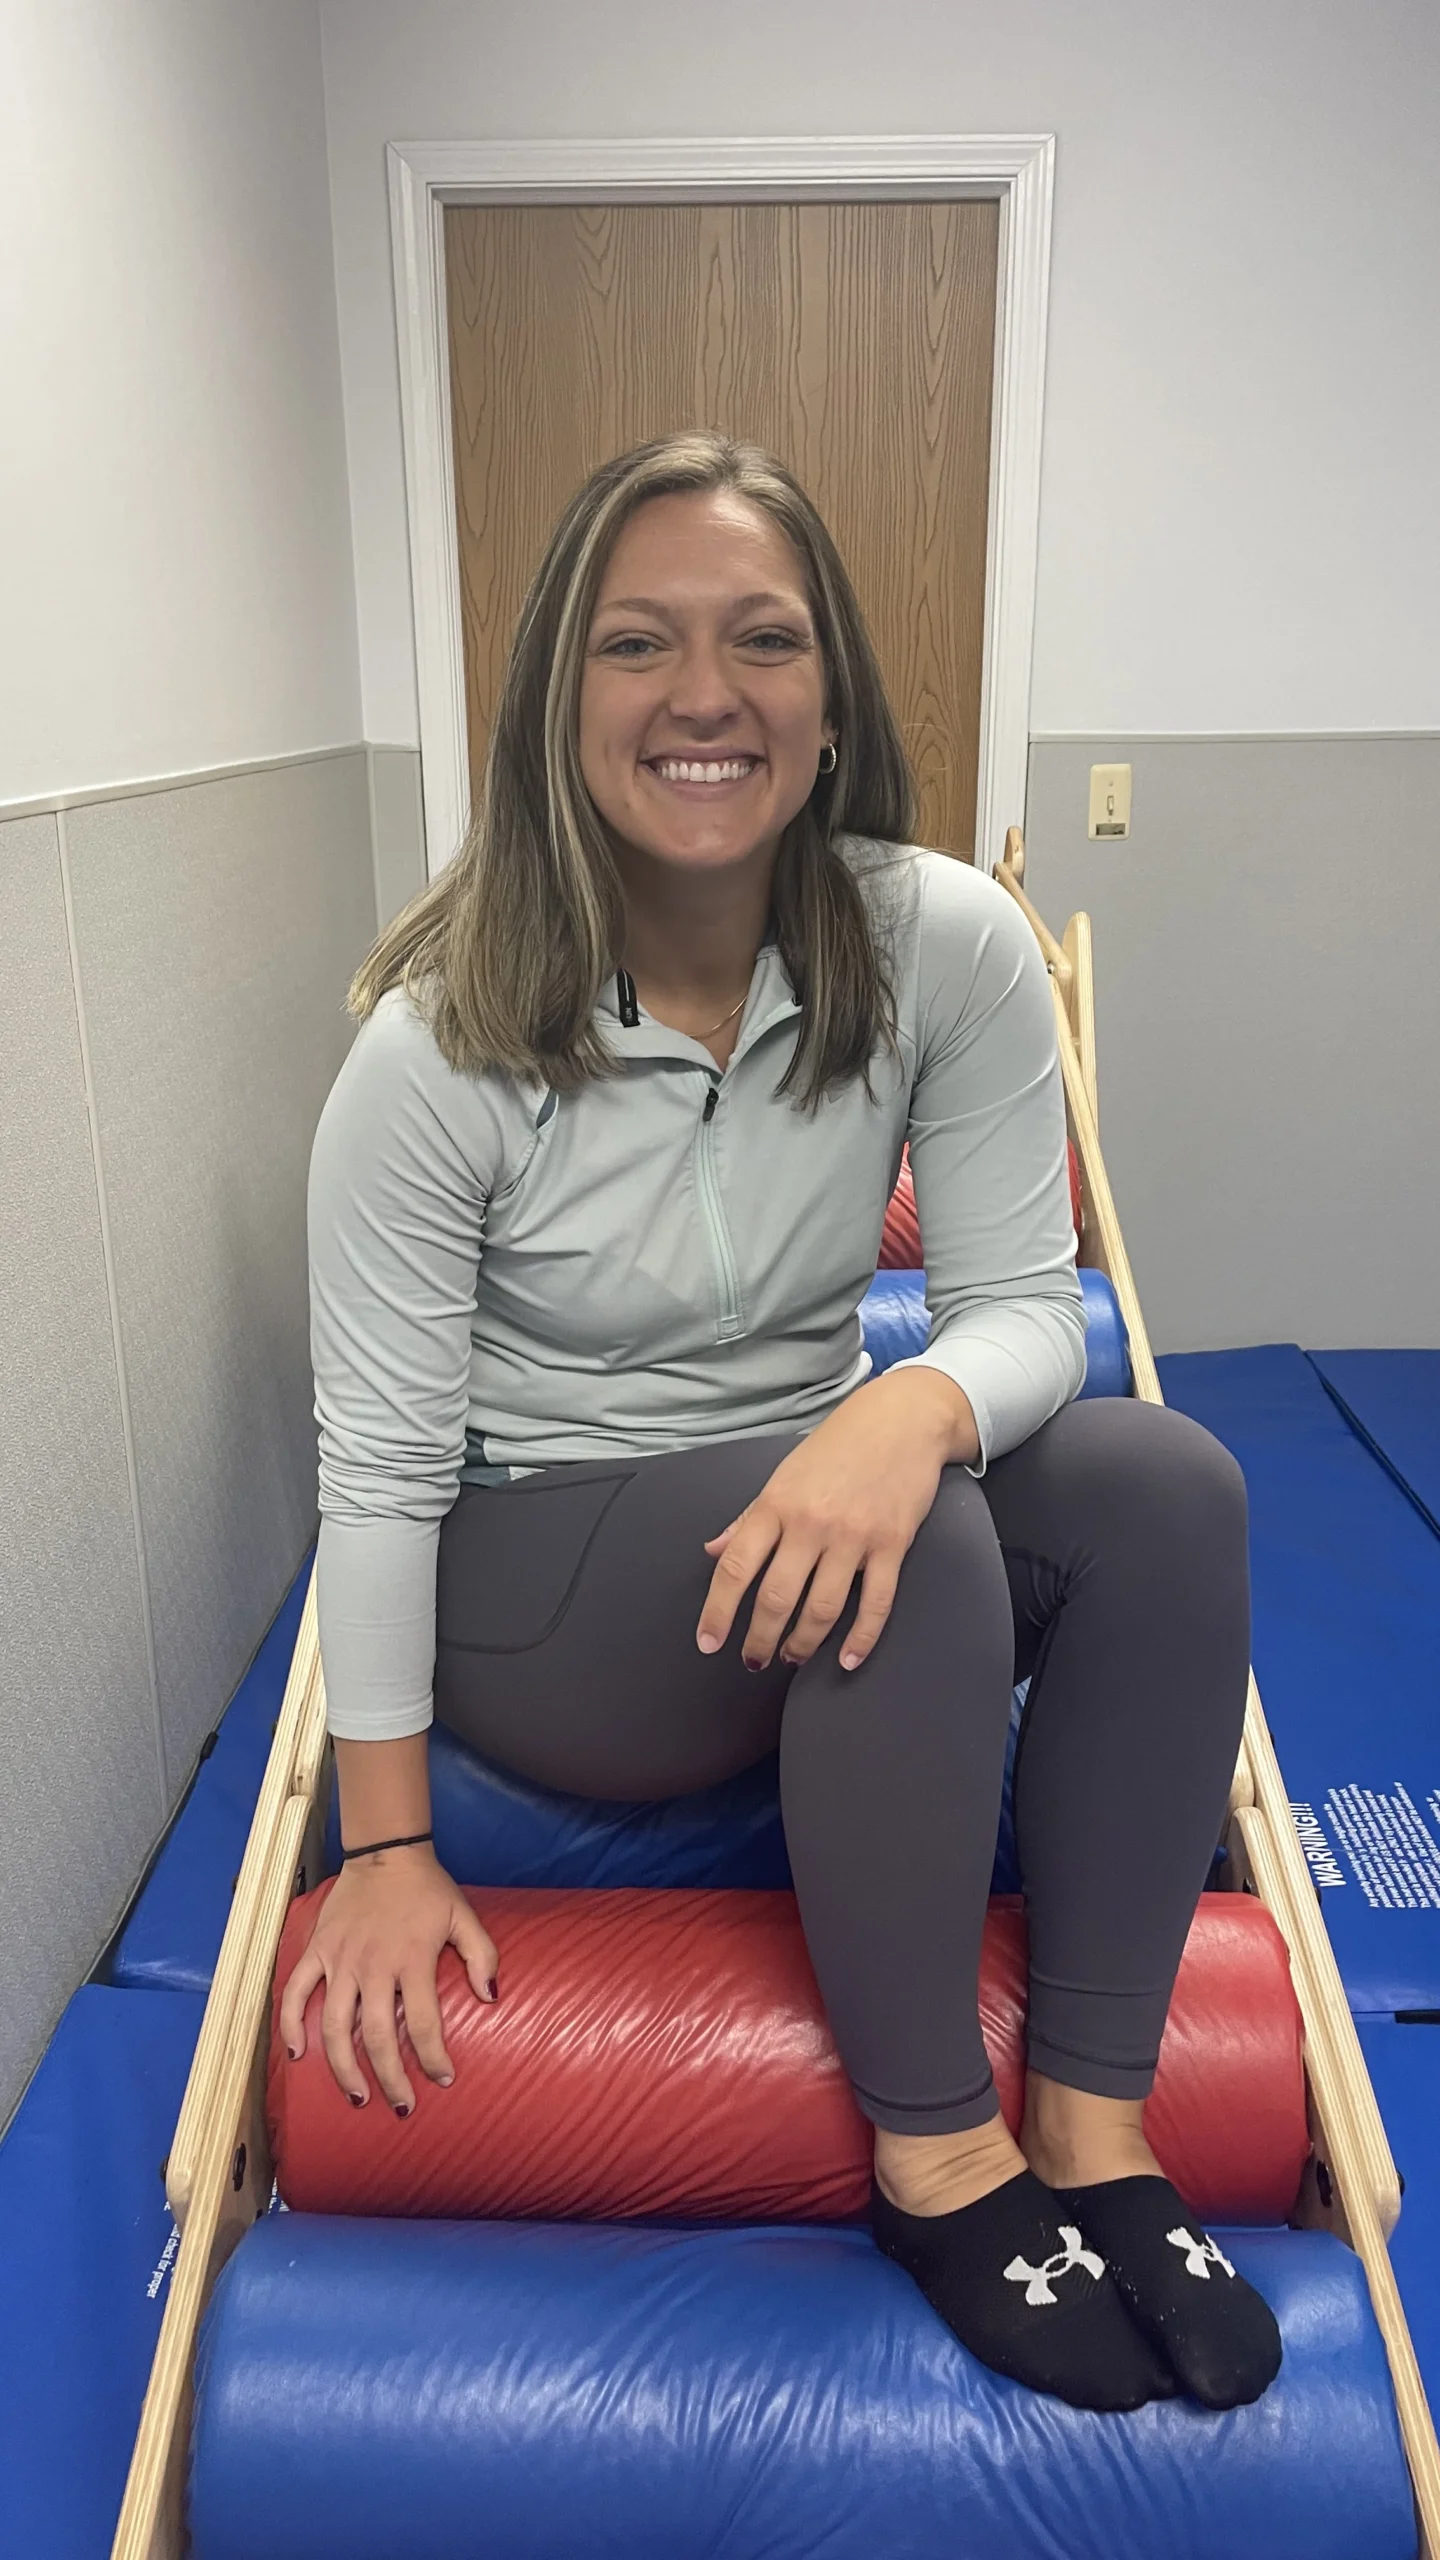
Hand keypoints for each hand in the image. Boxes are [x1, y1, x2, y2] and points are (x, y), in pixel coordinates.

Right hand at [277, 1845, 497, 2113]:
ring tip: (357, 2096)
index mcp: (412, 1959)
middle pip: (377, 2036)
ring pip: (334, 2026)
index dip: (433, 2058)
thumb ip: (482, 1956)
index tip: (443, 2079)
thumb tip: (491, 1998)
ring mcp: (340, 1960)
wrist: (385, 1852)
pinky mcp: (317, 1951)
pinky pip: (295, 1993)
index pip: (423, 2023)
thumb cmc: (428, 1889)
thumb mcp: (464, 1916)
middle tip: (402, 2105)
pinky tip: (298, 2053)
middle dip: (390, 2078)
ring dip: (343, 2067)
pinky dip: (291, 2024)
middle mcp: (373, 1965)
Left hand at [696, 1368, 977, 1673]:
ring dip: (803, 1643)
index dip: (717, 1611)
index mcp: (776, 1504)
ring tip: (792, 1657)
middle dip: (760, 1639)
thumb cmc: (837, 1447)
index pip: (735, 1568)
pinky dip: (861, 1638)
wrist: (901, 1419)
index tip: (708, 1642)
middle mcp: (810, 1523)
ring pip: (822, 1608)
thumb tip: (712, 1552)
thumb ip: (748, 1519)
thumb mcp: (783, 1476)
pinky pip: (875, 1603)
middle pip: (776, 1597)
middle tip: (754, 1661)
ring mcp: (853, 1536)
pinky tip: (847, 1659)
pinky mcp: (892, 1545)